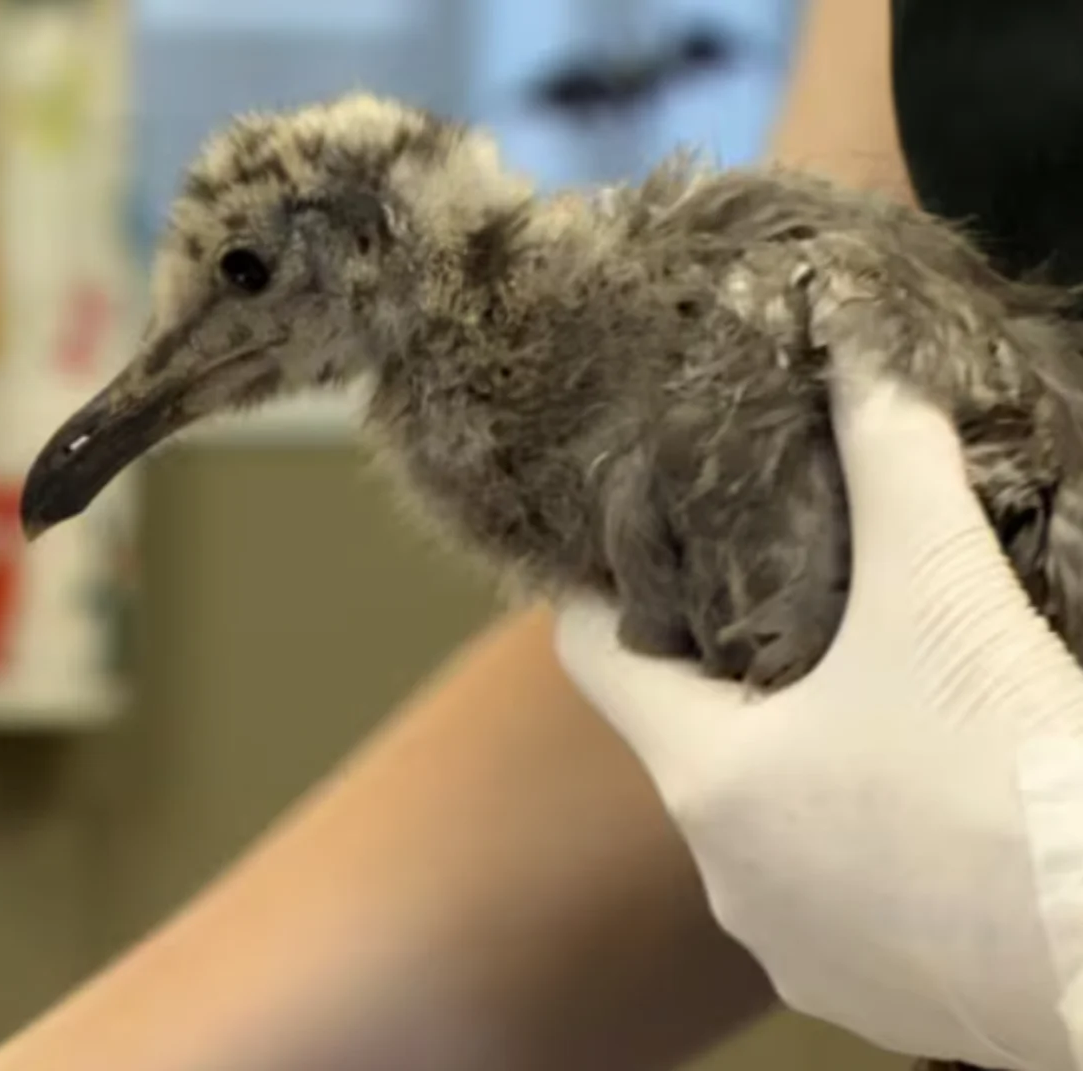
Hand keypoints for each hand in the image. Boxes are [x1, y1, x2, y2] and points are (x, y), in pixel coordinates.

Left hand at [553, 369, 1082, 1069]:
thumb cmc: (1012, 775)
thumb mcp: (943, 597)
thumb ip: (893, 464)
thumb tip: (857, 349)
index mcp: (704, 775)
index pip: (596, 660)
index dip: (603, 594)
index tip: (623, 552)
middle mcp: (723, 871)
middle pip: (694, 739)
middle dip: (734, 676)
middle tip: (788, 607)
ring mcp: (793, 945)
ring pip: (773, 823)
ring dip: (809, 765)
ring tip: (877, 701)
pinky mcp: (872, 997)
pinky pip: (841, 898)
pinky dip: (867, 844)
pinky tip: (932, 798)